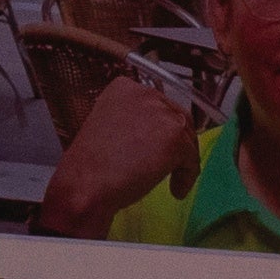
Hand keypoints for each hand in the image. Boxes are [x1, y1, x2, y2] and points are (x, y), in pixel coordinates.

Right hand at [25, 69, 207, 245]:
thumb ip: (134, 121)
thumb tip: (157, 132)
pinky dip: (187, 177)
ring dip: (182, 161)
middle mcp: (144, 93)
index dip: (161, 127)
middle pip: (177, 118)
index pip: (157, 104)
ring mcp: (162, 113)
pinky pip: (193, 159)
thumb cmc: (92, 164)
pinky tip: (175, 190)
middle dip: (178, 143)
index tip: (158, 145)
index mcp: (124, 88)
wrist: (86, 183)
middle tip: (173, 164)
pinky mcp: (175, 137)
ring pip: (187, 139)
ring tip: (171, 181)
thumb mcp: (109, 126)